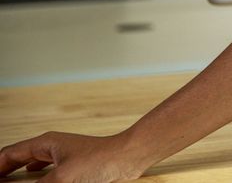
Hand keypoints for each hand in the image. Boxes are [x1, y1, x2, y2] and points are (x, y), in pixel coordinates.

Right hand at [0, 132, 146, 181]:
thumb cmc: (100, 161)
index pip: (10, 154)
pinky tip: (33, 179)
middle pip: (19, 158)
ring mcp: (63, 154)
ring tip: (9, 182)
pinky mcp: (74, 164)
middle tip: (0, 181)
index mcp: (45, 144)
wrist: (128, 157)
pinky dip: (35, 175)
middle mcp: (52, 147)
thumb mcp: (61, 178)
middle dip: (6, 171)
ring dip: (19, 174)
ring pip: (32, 163)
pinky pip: (46, 168)